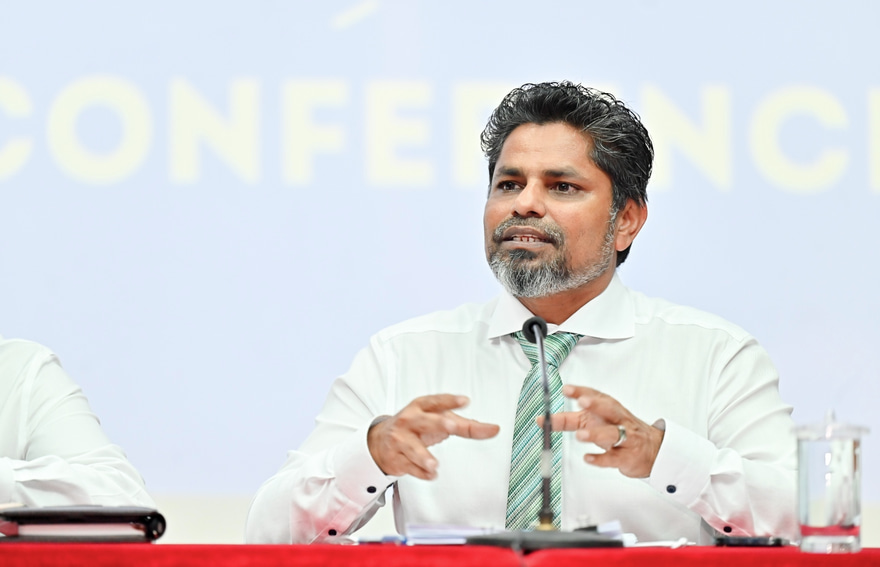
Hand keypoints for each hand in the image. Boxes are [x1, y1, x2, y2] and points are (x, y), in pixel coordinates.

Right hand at [367, 394, 499, 479]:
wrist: (380, 441)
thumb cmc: (416, 427)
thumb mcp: (439, 421)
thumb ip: (467, 426)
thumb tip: (494, 429)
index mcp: (421, 407)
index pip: (436, 402)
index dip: (450, 401)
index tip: (465, 400)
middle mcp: (409, 421)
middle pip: (424, 421)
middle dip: (437, 423)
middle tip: (451, 426)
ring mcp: (401, 440)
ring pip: (412, 448)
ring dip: (423, 456)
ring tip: (434, 465)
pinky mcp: (397, 458)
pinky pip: (409, 467)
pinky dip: (420, 472)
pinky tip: (430, 475)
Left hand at [543, 385, 663, 477]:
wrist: (653, 450)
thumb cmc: (619, 430)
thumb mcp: (594, 421)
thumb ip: (568, 420)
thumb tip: (543, 420)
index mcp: (609, 408)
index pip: (596, 396)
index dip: (582, 391)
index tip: (566, 389)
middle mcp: (618, 420)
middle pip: (609, 409)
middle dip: (596, 404)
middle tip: (582, 401)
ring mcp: (625, 438)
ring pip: (612, 433)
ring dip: (596, 434)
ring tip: (580, 435)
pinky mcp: (627, 457)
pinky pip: (614, 458)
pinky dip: (601, 459)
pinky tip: (588, 458)